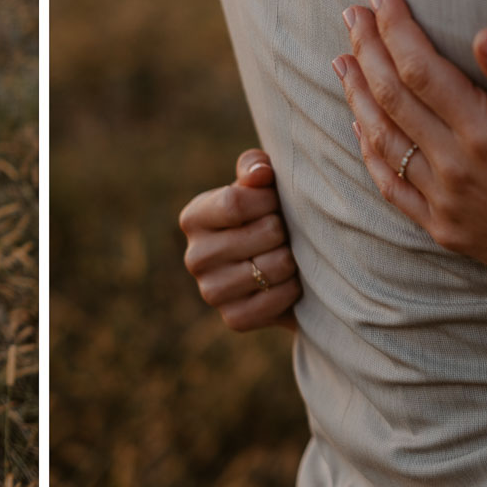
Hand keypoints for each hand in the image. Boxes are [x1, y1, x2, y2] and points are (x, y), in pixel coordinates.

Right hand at [179, 149, 300, 332]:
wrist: (279, 266)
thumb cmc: (267, 214)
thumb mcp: (260, 186)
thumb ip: (255, 168)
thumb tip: (260, 173)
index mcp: (193, 218)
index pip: (236, 202)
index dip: (269, 200)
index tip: (277, 201)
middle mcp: (194, 257)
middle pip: (263, 233)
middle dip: (286, 230)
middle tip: (286, 232)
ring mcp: (210, 291)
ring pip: (273, 268)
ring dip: (293, 260)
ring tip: (288, 254)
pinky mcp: (232, 319)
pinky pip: (275, 301)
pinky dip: (292, 290)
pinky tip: (289, 281)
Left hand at [333, 0, 486, 317]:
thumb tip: (484, 34)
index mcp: (484, 133)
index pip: (421, 69)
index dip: (395, 29)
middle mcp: (453, 166)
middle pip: (392, 97)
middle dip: (367, 50)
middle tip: (351, 15)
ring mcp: (441, 200)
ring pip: (382, 138)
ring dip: (357, 95)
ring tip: (342, 60)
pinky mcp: (439, 225)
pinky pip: (389, 184)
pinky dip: (369, 150)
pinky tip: (358, 124)